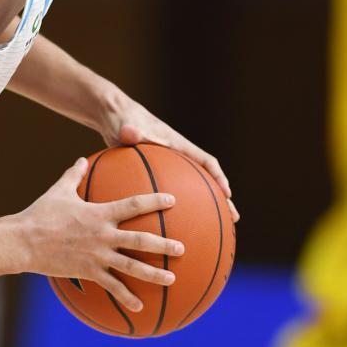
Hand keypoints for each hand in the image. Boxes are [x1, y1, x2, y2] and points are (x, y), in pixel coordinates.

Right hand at [13, 157, 185, 311]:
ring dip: (154, 274)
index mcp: (100, 213)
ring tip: (172, 279)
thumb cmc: (41, 213)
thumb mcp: (59, 190)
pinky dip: (126, 297)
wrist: (23, 242)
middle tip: (182, 248)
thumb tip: (81, 159)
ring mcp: (97, 256)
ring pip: (131, 267)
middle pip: (140, 240)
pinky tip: (140, 308)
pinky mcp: (89, 272)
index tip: (173, 200)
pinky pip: (112, 287)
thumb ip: (74, 175)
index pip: (133, 205)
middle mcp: (103, 235)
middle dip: (164, 244)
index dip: (154, 201)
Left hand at [99, 96, 240, 222]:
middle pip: (206, 179)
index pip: (205, 161)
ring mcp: (169, 164)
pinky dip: (175, 208)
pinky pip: (173, 192)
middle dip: (221, 198)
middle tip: (233, 218)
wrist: (113, 116)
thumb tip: (129, 132)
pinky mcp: (157, 172)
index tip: (227, 194)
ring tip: (212, 230)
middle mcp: (177, 156)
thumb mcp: (127, 126)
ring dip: (204, 206)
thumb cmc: (122, 119)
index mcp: (177, 145)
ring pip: (192, 188)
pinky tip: (169, 227)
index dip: (218, 177)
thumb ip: (130, 131)